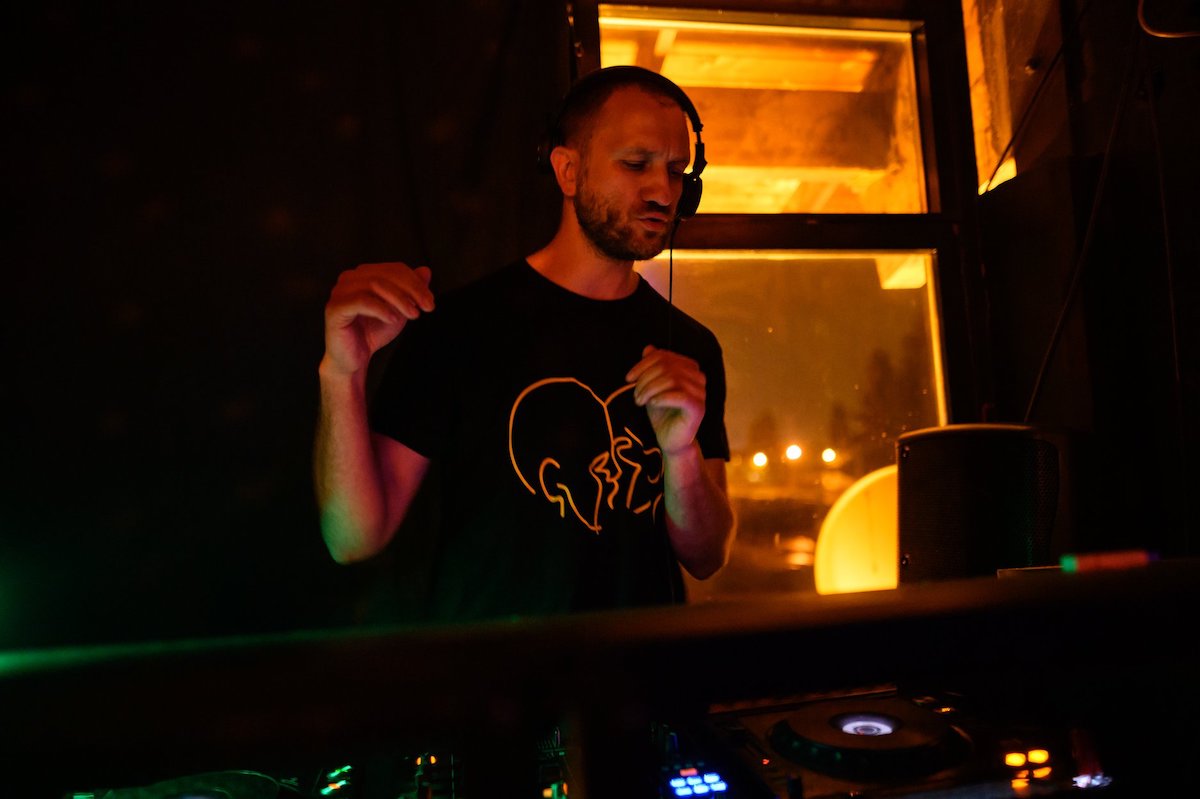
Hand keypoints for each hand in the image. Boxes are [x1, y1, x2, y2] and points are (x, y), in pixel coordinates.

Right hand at [322, 262, 433, 376]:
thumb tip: (425, 270)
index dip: (416, 283)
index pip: (395, 269)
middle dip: (411, 290)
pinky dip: (381, 309)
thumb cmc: (374, 332)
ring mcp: (339, 292)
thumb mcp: (399, 309)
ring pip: (374, 284)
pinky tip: (393, 319)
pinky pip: (361, 301)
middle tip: (428, 307)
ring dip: (399, 299)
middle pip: (386, 274)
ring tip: (413, 315)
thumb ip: (410, 290)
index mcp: (363, 274)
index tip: (430, 302)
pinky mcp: (335, 308)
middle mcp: (349, 278)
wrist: (354, 359)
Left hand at [626, 344, 705, 456]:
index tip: (628, 379)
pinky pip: (681, 396)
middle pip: (667, 366)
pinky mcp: (698, 408)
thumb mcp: (652, 387)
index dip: (643, 364)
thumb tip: (649, 348)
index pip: (663, 356)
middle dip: (645, 379)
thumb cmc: (662, 413)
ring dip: (650, 389)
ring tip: (640, 401)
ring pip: (672, 379)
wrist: (671, 440)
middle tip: (636, 395)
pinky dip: (662, 397)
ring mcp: (701, 392)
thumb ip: (653, 367)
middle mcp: (698, 377)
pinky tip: (652, 404)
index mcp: (689, 367)